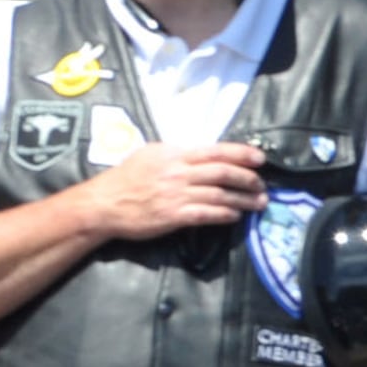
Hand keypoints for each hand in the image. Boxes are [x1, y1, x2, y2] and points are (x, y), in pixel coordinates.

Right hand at [74, 141, 265, 240]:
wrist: (104, 204)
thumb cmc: (126, 178)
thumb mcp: (150, 154)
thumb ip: (177, 153)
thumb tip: (203, 153)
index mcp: (174, 153)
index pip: (215, 151)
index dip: (241, 154)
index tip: (260, 159)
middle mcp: (178, 172)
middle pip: (223, 172)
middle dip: (248, 179)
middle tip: (262, 185)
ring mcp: (176, 194)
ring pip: (220, 195)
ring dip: (243, 199)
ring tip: (259, 203)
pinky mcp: (174, 216)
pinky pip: (207, 214)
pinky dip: (225, 215)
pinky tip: (236, 216)